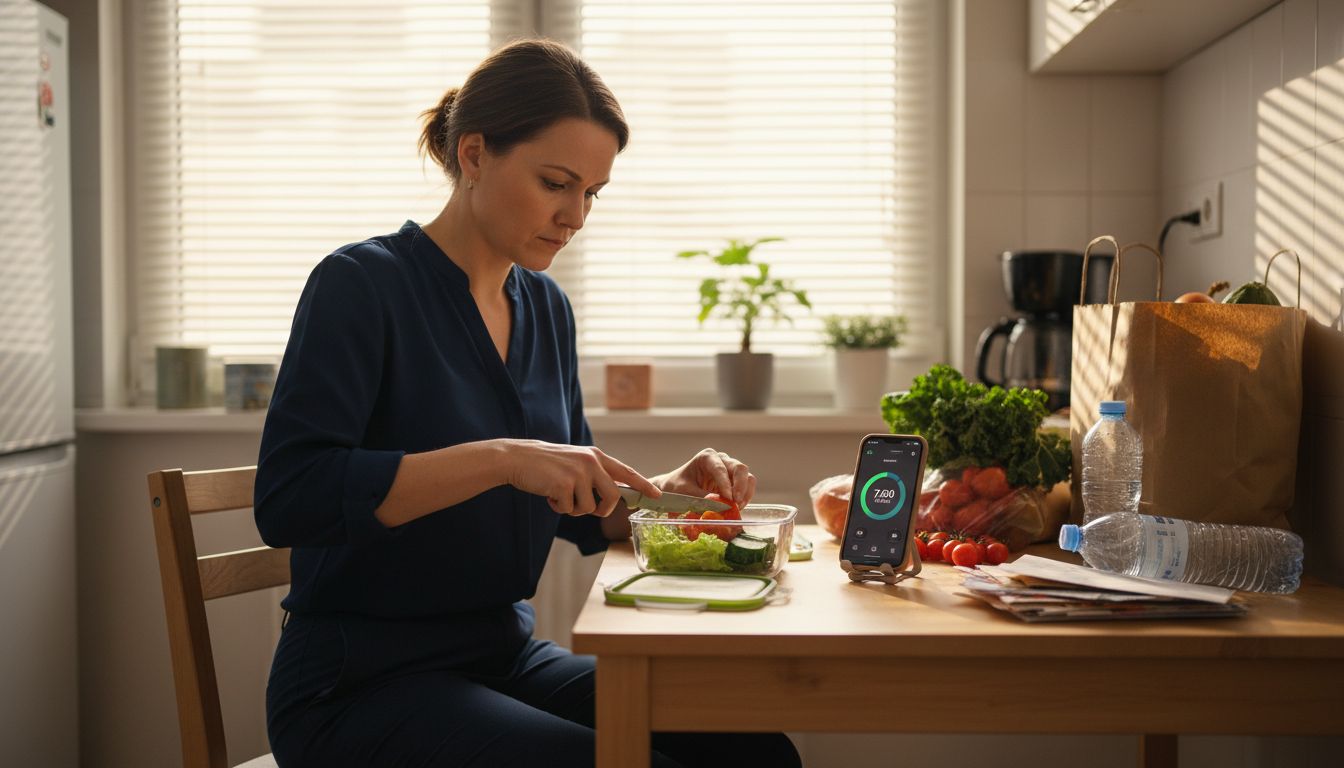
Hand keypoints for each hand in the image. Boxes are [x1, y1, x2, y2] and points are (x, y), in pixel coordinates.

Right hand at [502, 440, 659, 516]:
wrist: (518, 458)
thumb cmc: (546, 464)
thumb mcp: (575, 462)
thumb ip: (594, 474)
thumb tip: (611, 497)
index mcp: (595, 456)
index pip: (626, 472)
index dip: (643, 485)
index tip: (657, 495)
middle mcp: (591, 463)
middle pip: (612, 497)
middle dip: (602, 510)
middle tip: (588, 508)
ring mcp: (579, 473)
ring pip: (589, 508)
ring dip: (574, 509)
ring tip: (560, 495)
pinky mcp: (564, 485)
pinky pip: (570, 510)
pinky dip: (559, 508)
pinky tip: (549, 495)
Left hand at [656, 447, 755, 506]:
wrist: (674, 489)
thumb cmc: (676, 487)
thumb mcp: (684, 492)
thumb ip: (701, 498)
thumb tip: (720, 506)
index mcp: (707, 457)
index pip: (720, 468)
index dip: (726, 484)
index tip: (728, 499)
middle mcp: (721, 460)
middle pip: (740, 468)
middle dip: (740, 486)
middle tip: (736, 502)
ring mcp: (729, 470)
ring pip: (747, 477)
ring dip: (745, 493)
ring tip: (737, 507)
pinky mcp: (733, 482)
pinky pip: (746, 488)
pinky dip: (745, 498)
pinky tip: (737, 508)